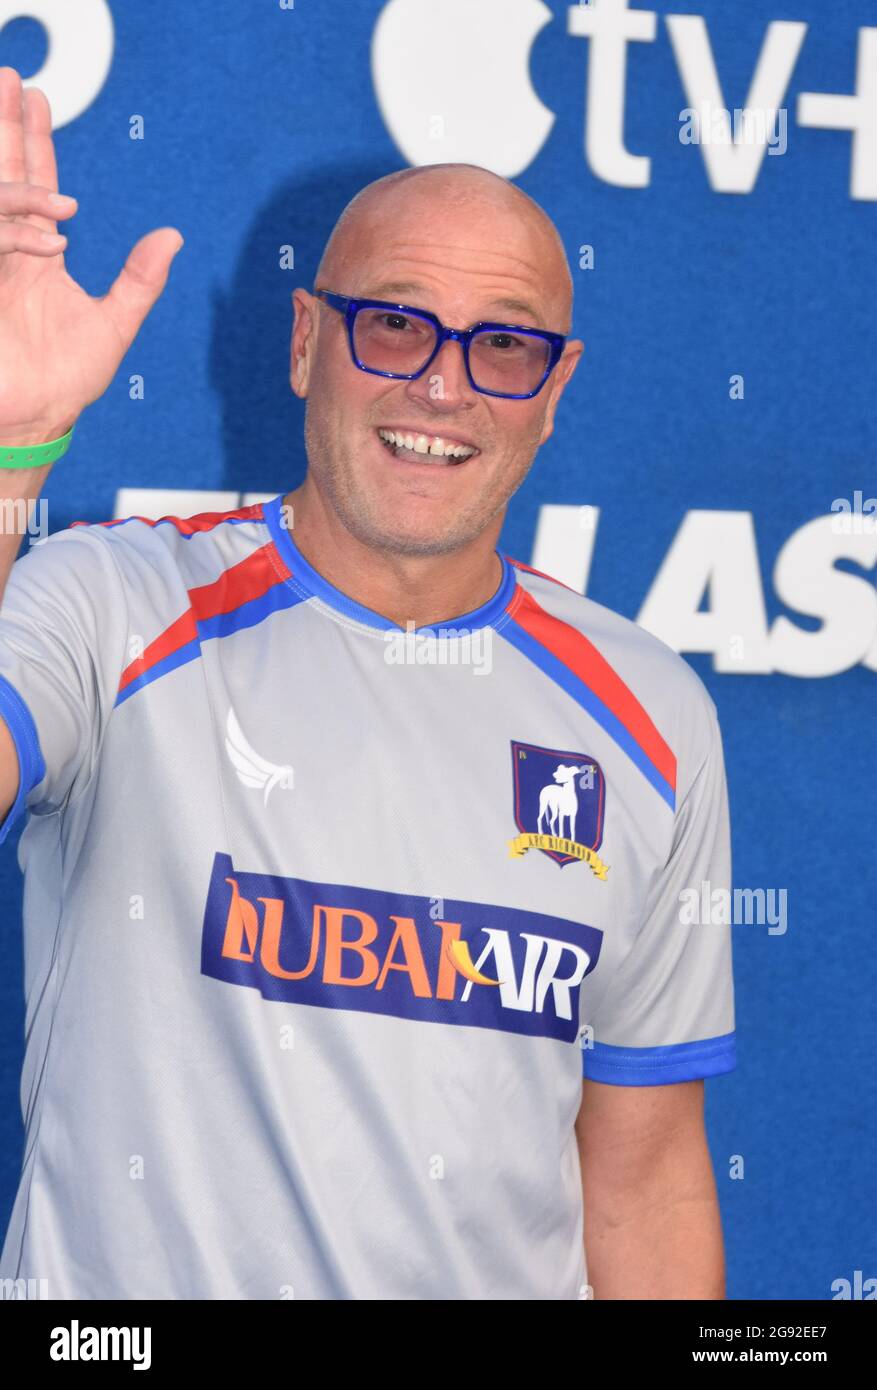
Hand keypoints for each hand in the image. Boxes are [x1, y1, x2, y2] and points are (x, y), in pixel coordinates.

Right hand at [0, 66, 183, 445]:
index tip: (32, 97)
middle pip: (1, 174)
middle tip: (9, 79)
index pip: (34, 184)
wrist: (34, 420)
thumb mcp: (114, 324)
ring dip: (19, 185)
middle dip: (3, 128)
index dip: (32, 140)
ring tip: (45, 181)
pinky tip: (52, 242)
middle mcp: (8, 252)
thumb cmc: (67, 380)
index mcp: (35, 255)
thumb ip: (139, 280)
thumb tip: (173, 236)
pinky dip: (19, 235)